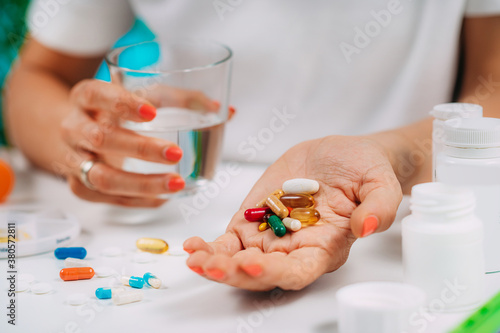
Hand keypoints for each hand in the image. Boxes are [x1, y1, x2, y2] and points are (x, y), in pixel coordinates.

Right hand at [61, 79, 219, 206]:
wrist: (73, 128)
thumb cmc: (116, 110)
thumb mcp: (141, 96)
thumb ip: (182, 99)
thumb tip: (227, 110)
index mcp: (86, 97)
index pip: (97, 94)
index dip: (123, 103)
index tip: (152, 112)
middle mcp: (74, 127)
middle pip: (101, 139)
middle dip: (141, 148)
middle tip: (176, 154)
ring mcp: (73, 159)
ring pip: (101, 177)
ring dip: (141, 184)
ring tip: (176, 184)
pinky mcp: (79, 185)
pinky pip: (106, 198)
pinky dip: (136, 200)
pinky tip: (162, 198)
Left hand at [184, 136, 402, 289]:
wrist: (342, 155)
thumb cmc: (365, 172)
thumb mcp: (381, 183)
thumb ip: (379, 207)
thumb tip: (365, 226)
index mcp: (325, 247)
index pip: (300, 271)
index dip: (276, 272)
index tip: (254, 263)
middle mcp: (294, 248)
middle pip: (262, 271)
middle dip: (235, 272)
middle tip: (211, 264)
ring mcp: (269, 235)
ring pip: (238, 260)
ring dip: (215, 263)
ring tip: (194, 256)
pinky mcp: (252, 220)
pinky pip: (228, 241)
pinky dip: (210, 247)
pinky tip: (192, 246)